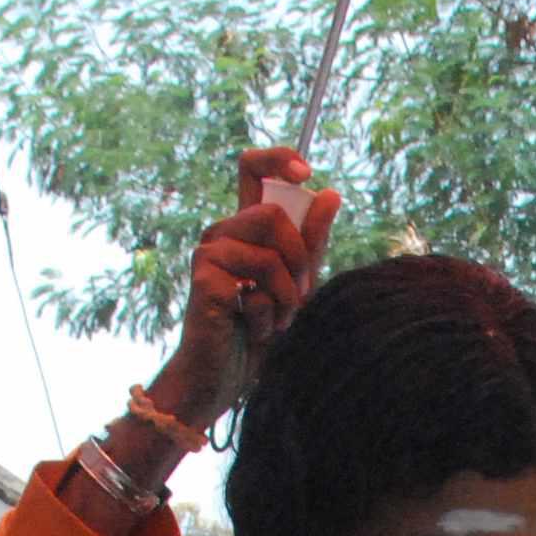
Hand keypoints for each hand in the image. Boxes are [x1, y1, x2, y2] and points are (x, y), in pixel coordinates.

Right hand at [142, 150, 342, 433]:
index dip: (278, 159)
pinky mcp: (205, 276)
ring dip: (288, 291)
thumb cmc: (260, 332)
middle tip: (297, 297)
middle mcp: (223, 232)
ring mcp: (209, 252)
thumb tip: (330, 193)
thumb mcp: (298, 284)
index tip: (305, 171)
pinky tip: (253, 327)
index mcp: (245, 228)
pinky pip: (257, 279)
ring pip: (272, 247)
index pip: (252, 169)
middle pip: (275, 213)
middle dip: (300, 259)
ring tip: (276, 319)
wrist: (226, 376)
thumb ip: (312, 242)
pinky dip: (267, 310)